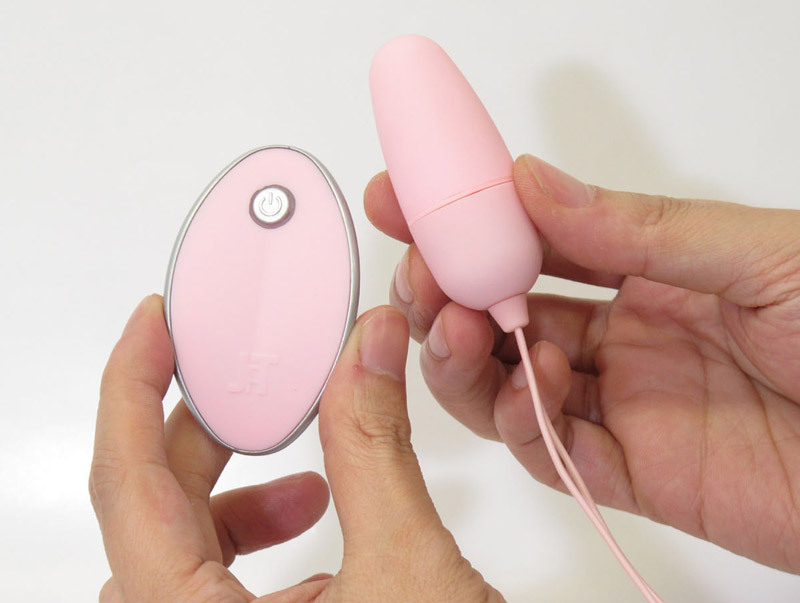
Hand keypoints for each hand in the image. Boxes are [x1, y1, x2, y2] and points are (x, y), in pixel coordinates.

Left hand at [90, 296, 503, 601]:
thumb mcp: (409, 570)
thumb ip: (375, 445)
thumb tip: (369, 345)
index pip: (124, 487)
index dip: (130, 388)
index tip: (154, 323)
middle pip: (153, 517)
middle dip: (205, 438)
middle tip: (244, 379)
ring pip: (182, 559)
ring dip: (237, 503)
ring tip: (305, 482)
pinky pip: (215, 594)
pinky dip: (257, 553)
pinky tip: (320, 543)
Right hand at [365, 154, 799, 572]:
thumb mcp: (755, 253)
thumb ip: (637, 227)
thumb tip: (534, 183)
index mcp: (649, 272)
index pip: (534, 242)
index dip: (469, 221)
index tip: (411, 202)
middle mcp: (622, 337)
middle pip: (502, 313)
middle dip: (447, 290)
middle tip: (420, 273)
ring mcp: (621, 404)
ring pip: (505, 380)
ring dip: (462, 355)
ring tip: (454, 324)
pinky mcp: (630, 472)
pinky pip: (549, 449)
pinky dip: (519, 417)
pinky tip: (524, 378)